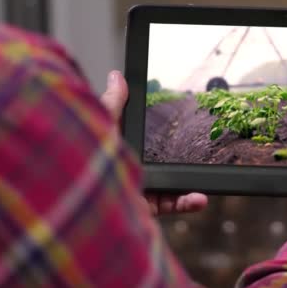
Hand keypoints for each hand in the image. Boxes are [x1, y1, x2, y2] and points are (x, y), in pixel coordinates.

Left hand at [100, 70, 208, 214]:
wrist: (83, 199)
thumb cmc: (86, 159)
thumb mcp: (101, 124)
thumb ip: (112, 103)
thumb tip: (117, 76)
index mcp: (118, 151)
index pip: (141, 142)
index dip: (158, 137)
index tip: (178, 129)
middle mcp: (126, 172)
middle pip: (161, 166)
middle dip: (182, 162)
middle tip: (199, 154)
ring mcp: (135, 193)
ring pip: (169, 187)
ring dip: (189, 186)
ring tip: (203, 183)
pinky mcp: (142, 211)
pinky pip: (168, 206)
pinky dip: (186, 203)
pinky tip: (199, 198)